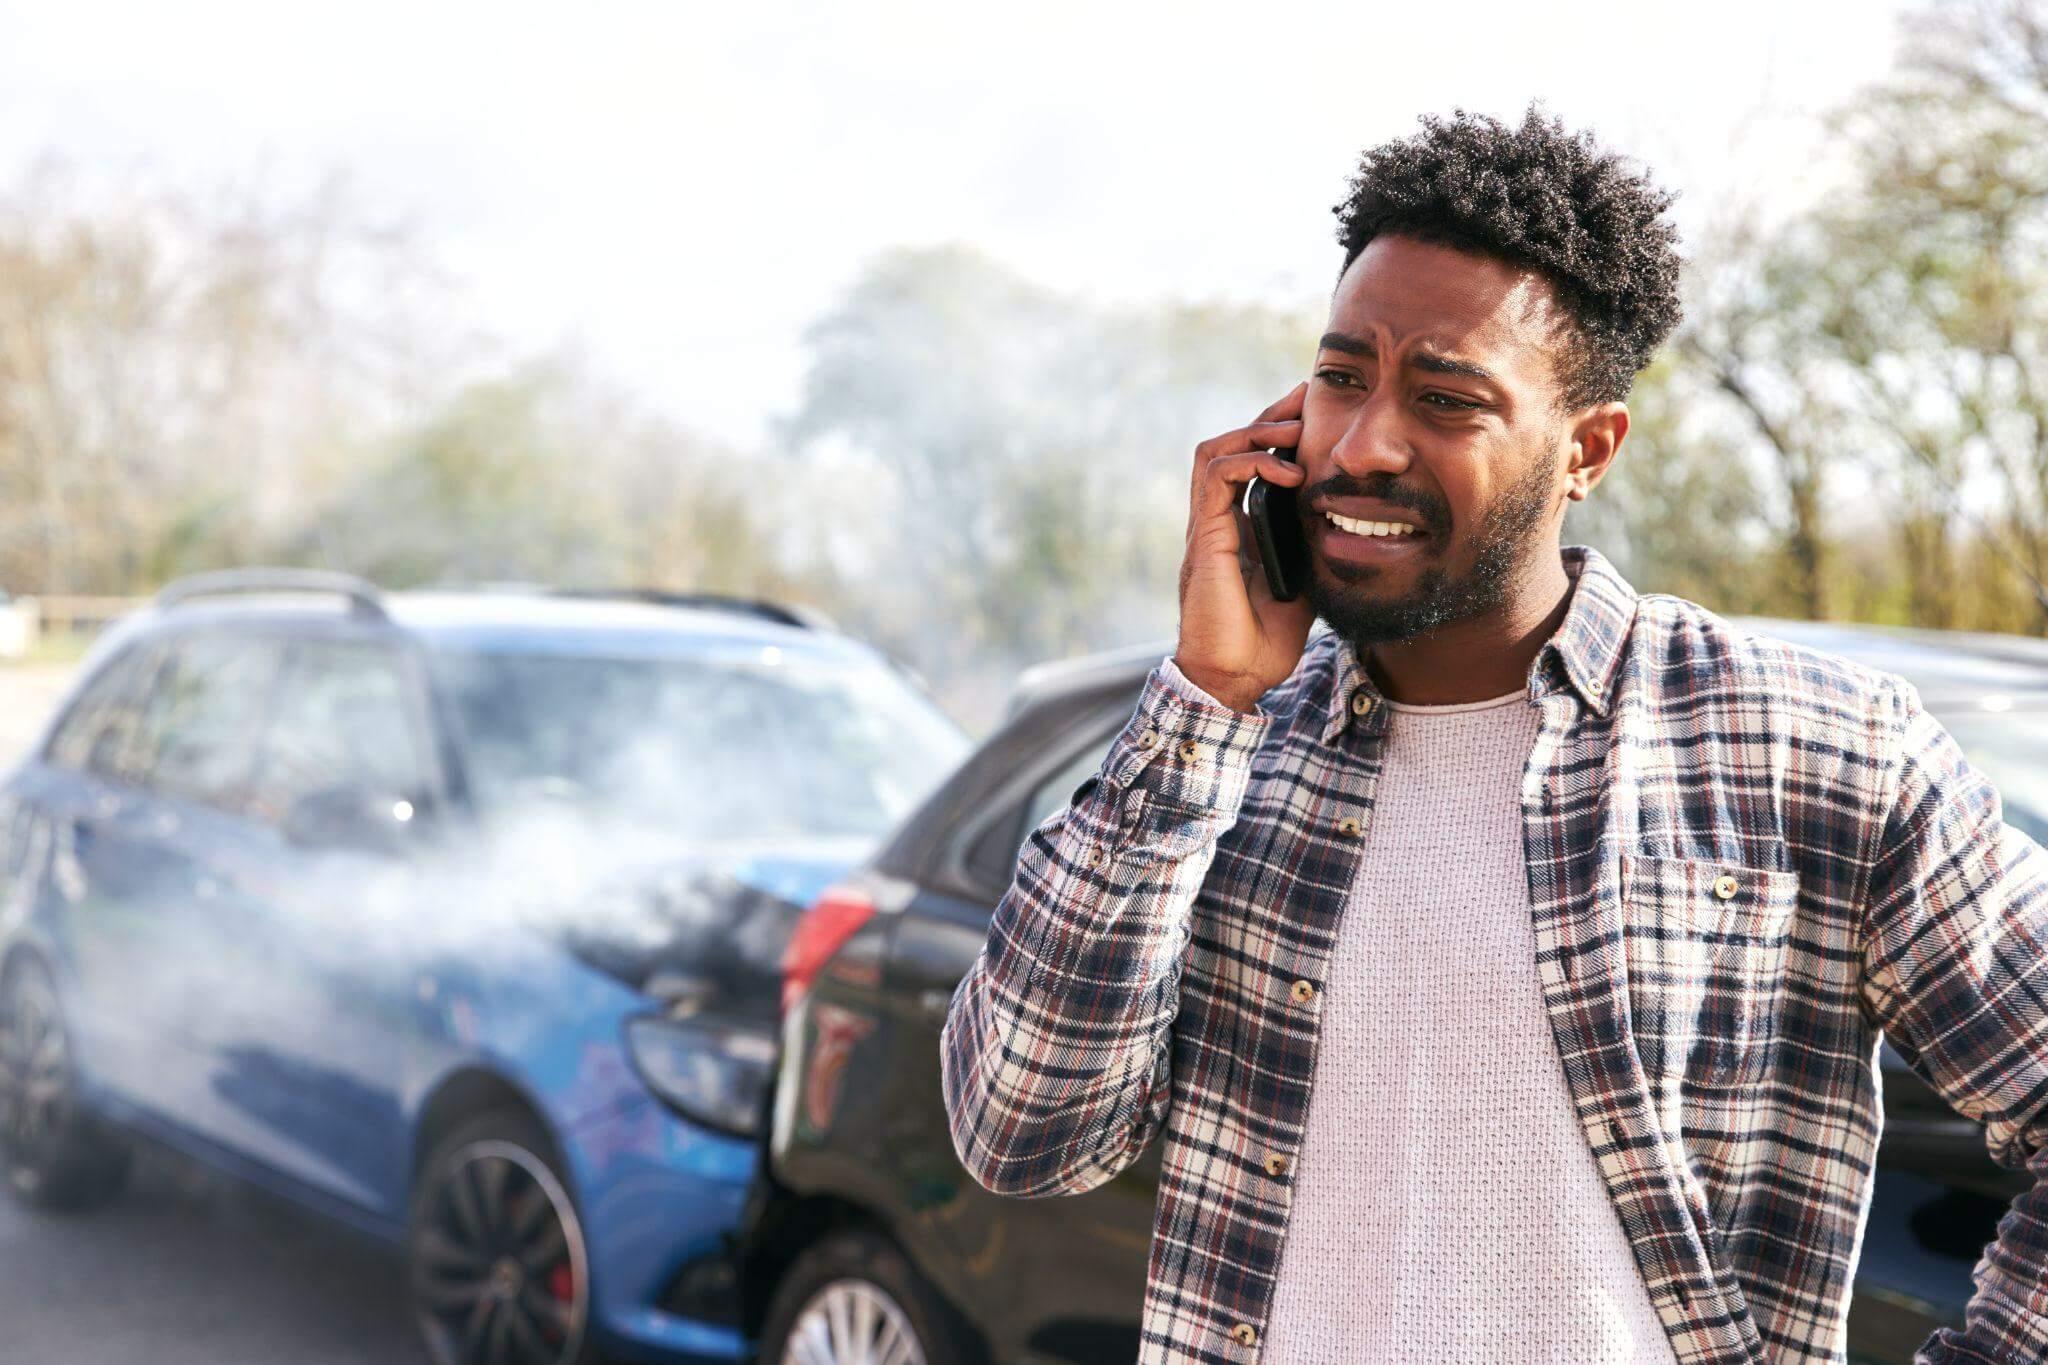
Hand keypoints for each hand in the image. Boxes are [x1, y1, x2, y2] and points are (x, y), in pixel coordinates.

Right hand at [1173, 382, 1314, 712]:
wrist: (1233, 677)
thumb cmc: (1263, 642)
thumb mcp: (1305, 584)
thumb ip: (1313, 552)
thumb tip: (1347, 527)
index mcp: (1240, 529)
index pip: (1253, 464)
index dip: (1280, 434)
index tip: (1316, 413)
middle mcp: (1219, 520)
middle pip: (1234, 446)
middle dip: (1271, 415)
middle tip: (1307, 396)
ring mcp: (1208, 527)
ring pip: (1217, 450)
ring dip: (1256, 431)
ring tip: (1294, 430)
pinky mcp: (1205, 537)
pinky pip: (1216, 477)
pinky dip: (1251, 462)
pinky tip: (1287, 470)